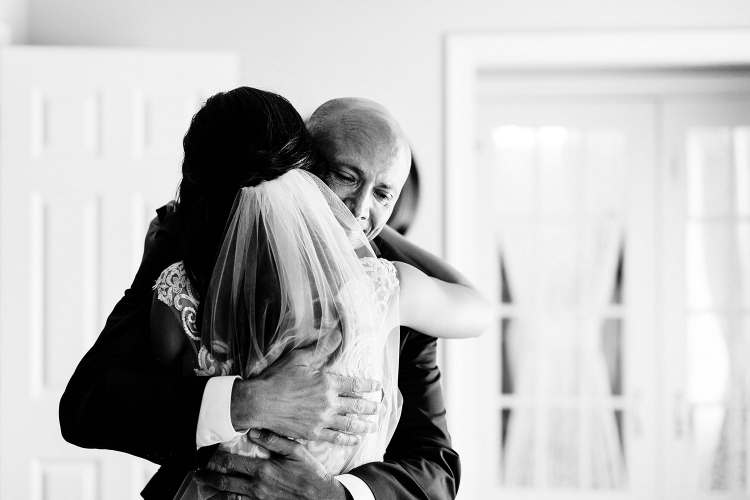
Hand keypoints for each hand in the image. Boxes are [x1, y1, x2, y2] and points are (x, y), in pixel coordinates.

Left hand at [196, 430, 347, 499]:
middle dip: (208, 476)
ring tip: (204, 486)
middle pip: (224, 482)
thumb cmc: (310, 473)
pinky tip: (224, 498)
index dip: (216, 459)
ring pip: (229, 496)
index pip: (231, 463)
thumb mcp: (296, 451)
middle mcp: (256, 486)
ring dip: (214, 491)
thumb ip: (274, 440)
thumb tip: (253, 431)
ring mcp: (258, 499)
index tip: (207, 455)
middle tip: (197, 473)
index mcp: (262, 470)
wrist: (320, 498)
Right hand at [231, 331, 384, 445]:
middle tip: (382, 409)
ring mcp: (322, 420)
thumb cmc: (277, 378)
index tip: (378, 387)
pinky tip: (354, 440)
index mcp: (327, 383)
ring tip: (374, 426)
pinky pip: (335, 438)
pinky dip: (347, 439)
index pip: (355, 384)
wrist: (259, 403)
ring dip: (364, 425)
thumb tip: (338, 333)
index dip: (369, 386)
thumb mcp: (299, 358)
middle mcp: (329, 402)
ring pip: (349, 424)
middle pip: (357, 406)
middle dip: (372, 408)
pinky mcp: (312, 433)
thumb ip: (321, 347)